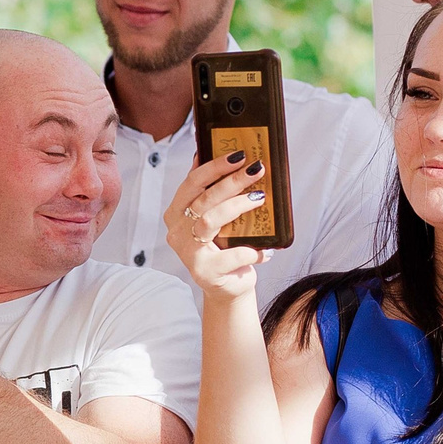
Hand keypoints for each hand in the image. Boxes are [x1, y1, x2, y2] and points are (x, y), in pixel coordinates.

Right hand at [164, 153, 271, 300]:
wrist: (228, 288)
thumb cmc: (224, 248)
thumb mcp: (217, 219)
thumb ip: (214, 194)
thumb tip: (227, 158)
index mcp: (177, 214)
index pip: (191, 184)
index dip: (214, 167)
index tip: (238, 155)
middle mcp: (177, 232)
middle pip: (203, 199)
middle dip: (231, 181)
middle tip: (256, 170)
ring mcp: (188, 253)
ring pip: (211, 220)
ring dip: (238, 206)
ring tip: (260, 199)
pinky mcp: (205, 272)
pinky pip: (232, 254)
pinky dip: (252, 251)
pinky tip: (266, 251)